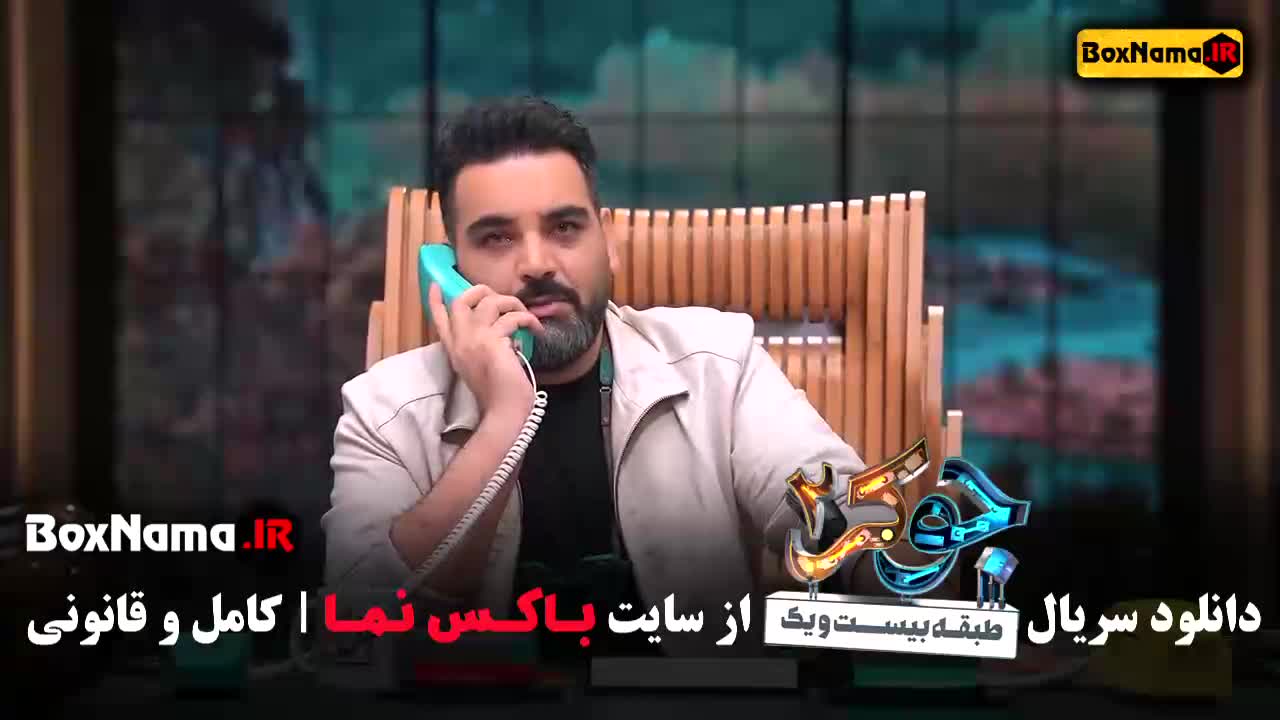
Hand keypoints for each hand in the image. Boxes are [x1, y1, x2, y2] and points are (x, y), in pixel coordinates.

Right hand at [427, 282, 544, 415]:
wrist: (504, 411)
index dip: (435, 300)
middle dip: (480, 291)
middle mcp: (460, 341)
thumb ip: (485, 348)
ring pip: (489, 301)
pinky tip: (537, 330)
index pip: (438, 319)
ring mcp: (474, 339)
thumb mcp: (484, 368)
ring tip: (526, 317)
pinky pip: (513, 317)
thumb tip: (505, 332)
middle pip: (460, 301)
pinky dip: (529, 320)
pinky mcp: (492, 340)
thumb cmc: (498, 395)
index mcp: (454, 350)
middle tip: (500, 298)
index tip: (435, 284)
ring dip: (512, 302)